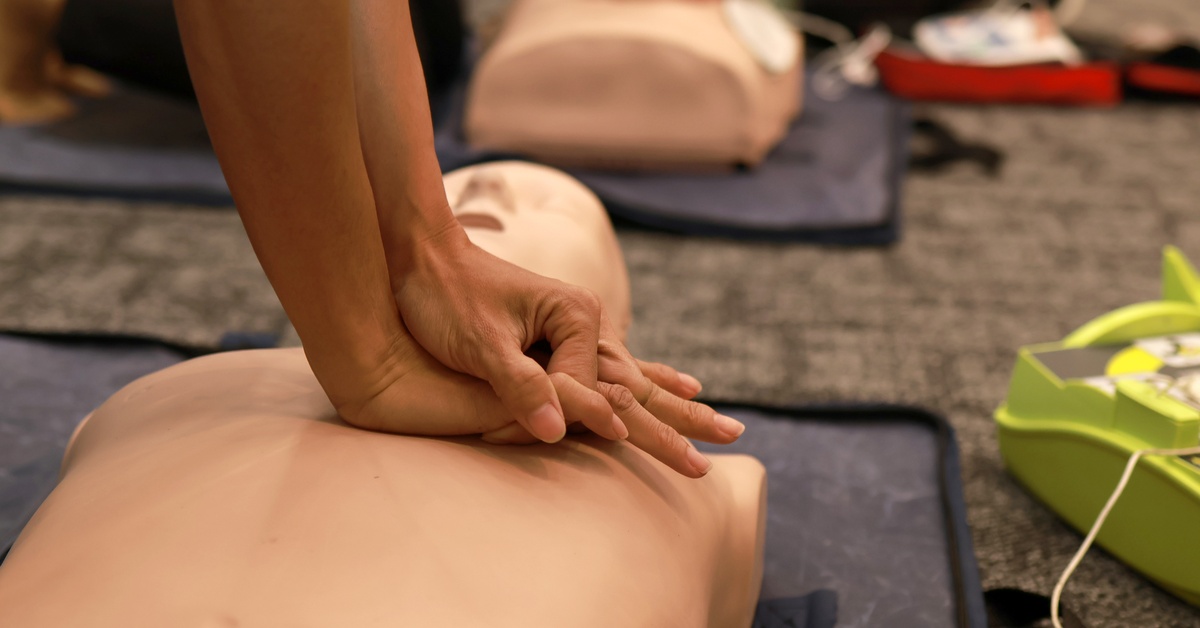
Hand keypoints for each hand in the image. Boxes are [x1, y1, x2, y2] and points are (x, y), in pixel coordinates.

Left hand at [390, 223, 744, 477]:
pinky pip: (618, 370)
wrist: (424, 256)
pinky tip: (684, 383)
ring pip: (636, 380)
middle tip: (732, 437)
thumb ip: (517, 384)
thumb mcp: (477, 342)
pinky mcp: (565, 340)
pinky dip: (654, 380)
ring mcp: (579, 331)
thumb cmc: (445, 296)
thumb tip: (553, 429)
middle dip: (684, 416)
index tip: (574, 429)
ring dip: (680, 407)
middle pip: (640, 383)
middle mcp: (586, 322)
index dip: (583, 412)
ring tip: (725, 424)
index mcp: (573, 315)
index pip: (592, 385)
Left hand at [393, 225, 622, 443]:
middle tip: (499, 430)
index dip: (544, 419)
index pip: (584, 392)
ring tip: (497, 425)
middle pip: (599, 397)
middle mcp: (589, 325)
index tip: (492, 429)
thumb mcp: (482, 345)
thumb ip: (521, 387)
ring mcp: (577, 338)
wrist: (427, 264)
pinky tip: (504, 414)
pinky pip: (567, 392)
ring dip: (548, 420)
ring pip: (586, 399)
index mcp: (579, 315)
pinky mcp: (560, 349)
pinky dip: (541, 410)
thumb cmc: (448, 296)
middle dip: (557, 423)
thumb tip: (556, 433)